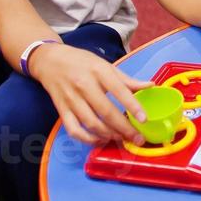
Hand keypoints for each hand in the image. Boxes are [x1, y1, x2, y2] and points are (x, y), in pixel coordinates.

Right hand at [29, 43, 152, 145]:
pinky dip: (87, 139)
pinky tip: (100, 140)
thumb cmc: (81, 62)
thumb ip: (127, 79)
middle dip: (124, 128)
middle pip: (105, 112)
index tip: (144, 119)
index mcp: (99, 71)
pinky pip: (74, 129)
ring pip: (91, 123)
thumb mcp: (105, 65)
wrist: (50, 60)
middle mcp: (84, 85)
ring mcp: (71, 99)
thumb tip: (150, 85)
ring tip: (121, 138)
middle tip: (137, 138)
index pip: (119, 90)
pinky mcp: (61, 110)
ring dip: (108, 134)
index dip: (132, 106)